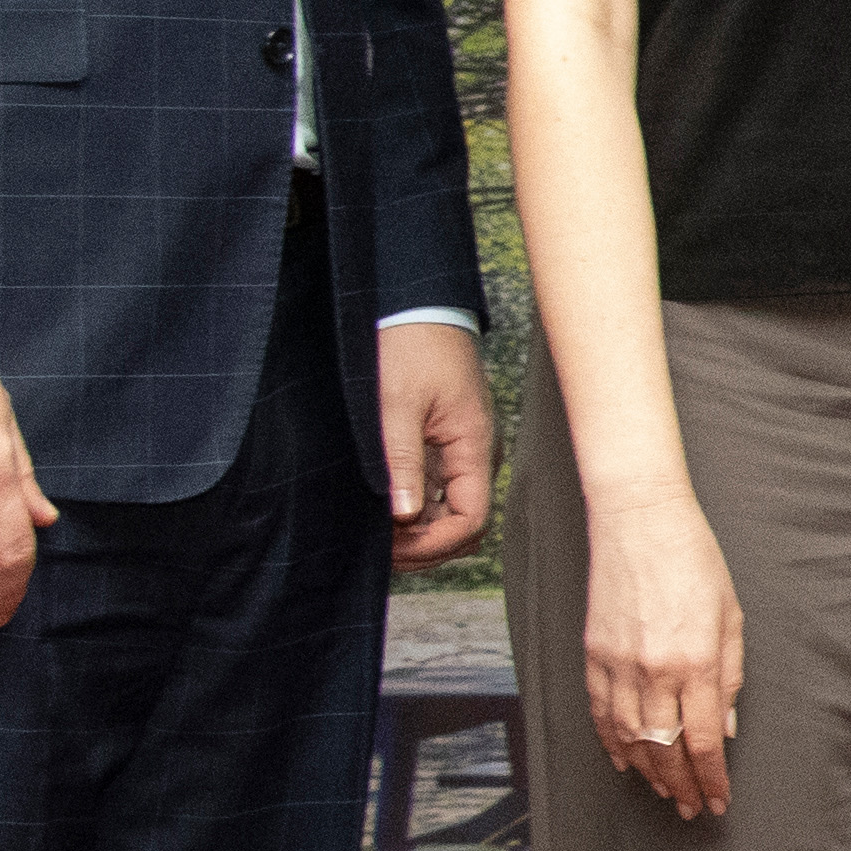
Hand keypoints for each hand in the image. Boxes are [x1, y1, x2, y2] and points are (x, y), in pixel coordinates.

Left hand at [382, 325, 497, 567]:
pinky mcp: (446, 443)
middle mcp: (476, 454)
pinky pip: (440, 491)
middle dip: (425, 546)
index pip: (471, 520)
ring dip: (419, 530)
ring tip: (375, 531)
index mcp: (474, 446)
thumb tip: (404, 515)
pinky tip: (383, 506)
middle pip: (464, 525)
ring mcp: (462, 451)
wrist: (419, 303)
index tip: (392, 545)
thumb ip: (403, 461)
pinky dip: (415, 509)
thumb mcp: (397, 404)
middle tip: (377, 547)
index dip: (434, 544)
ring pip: (451, 512)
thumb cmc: (411, 344)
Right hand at [578, 480, 747, 823]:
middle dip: (681, 785)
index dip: (711, 779)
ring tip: (664, 791)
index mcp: (696, 663)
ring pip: (630, 739)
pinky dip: (612, 743)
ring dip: (648, 773)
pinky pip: (600, 714)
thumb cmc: (695, 562)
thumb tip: (725, 728)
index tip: (717, 801)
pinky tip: (625, 761)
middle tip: (691, 807)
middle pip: (666, 749)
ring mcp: (618, 665)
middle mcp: (654, 671)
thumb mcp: (731, 618)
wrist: (639, 522)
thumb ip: (729, 677)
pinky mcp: (593, 655)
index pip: (705, 742)